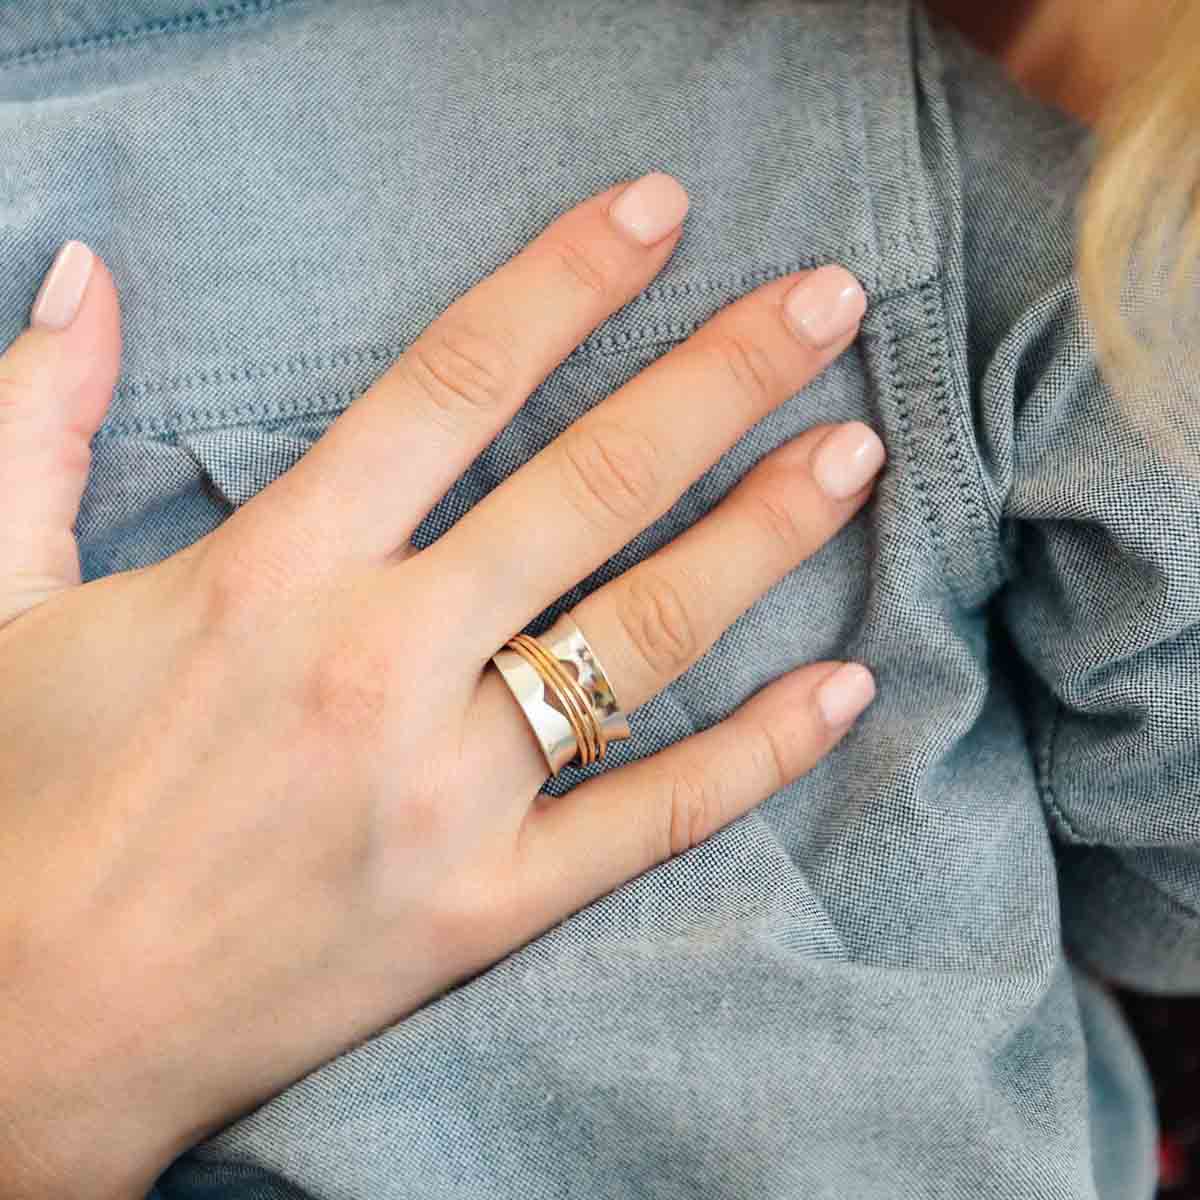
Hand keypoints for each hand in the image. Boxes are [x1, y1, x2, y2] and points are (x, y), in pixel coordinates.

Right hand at [0, 174, 881, 1197]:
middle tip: (826, 301)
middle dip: (722, 377)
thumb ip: (37, 422)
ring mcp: (446, 796)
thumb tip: (80, 274)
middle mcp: (379, 667)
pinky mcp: (481, 908)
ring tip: (854, 452)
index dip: (569, 279)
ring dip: (764, 533)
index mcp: (272, 572)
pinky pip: (650, 820)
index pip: (455, 380)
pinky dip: (759, 755)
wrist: (23, 1035)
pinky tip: (847, 690)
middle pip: (590, 485)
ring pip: (644, 636)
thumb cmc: (12, 804)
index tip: (662, 210)